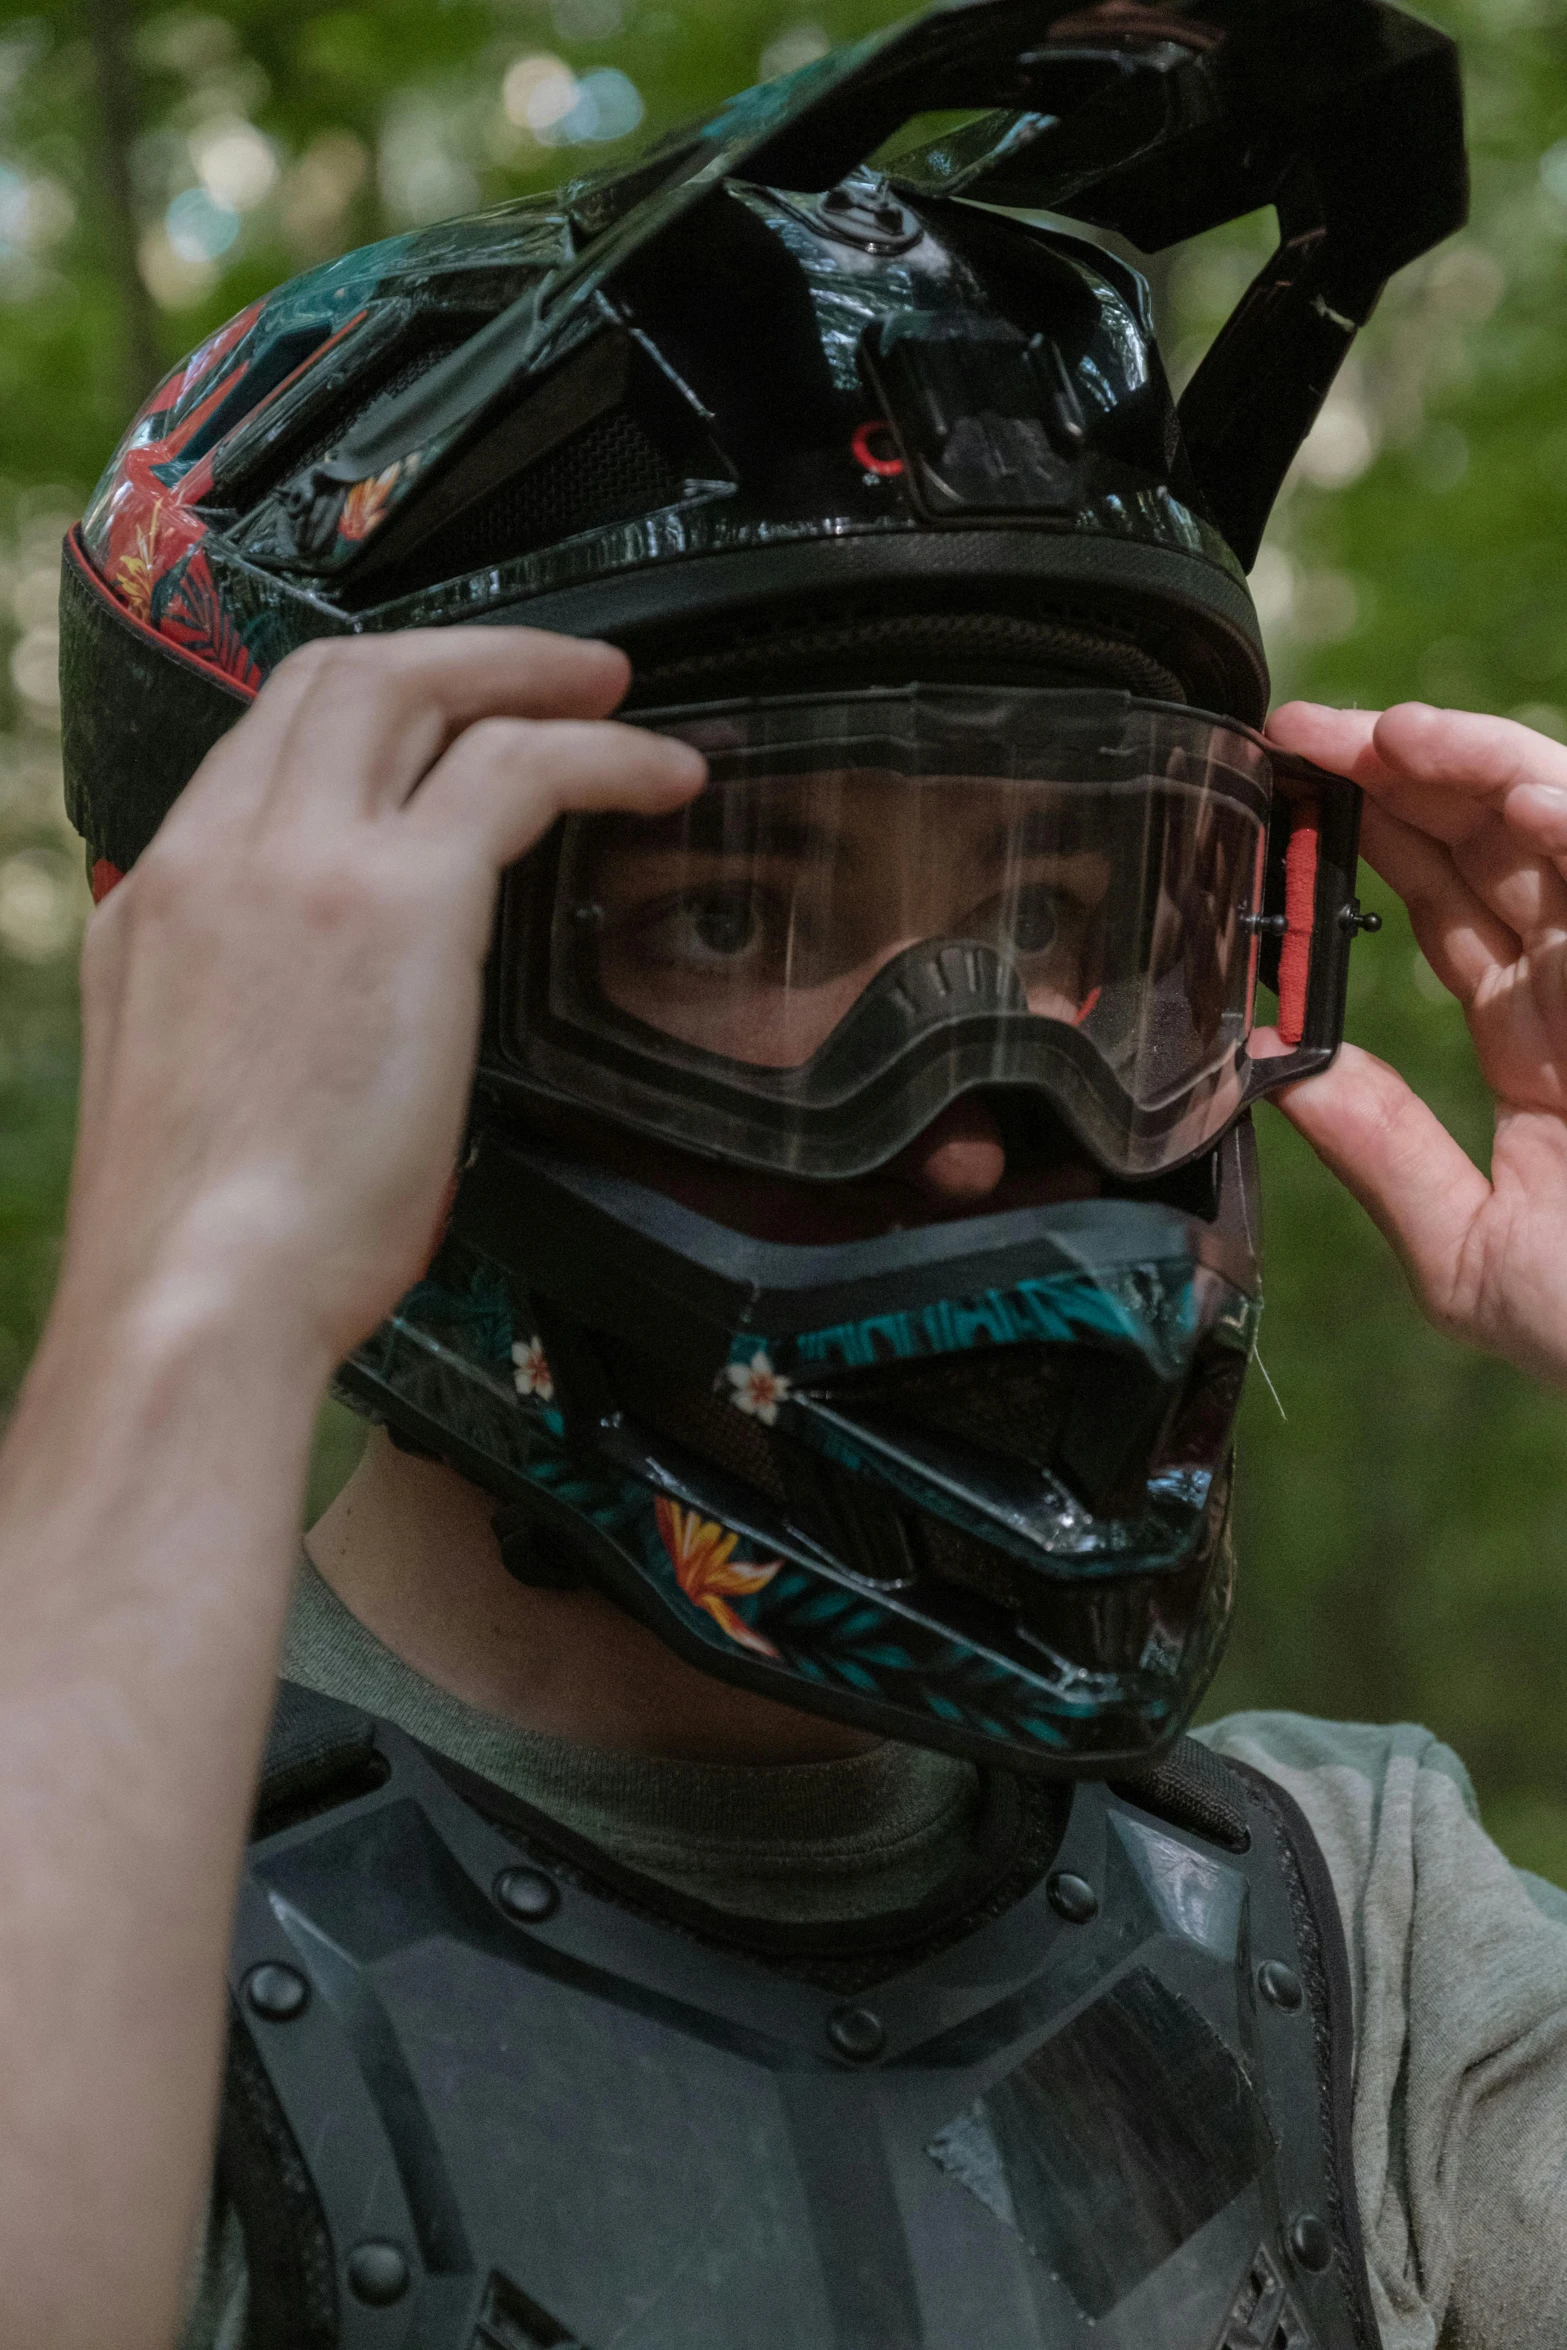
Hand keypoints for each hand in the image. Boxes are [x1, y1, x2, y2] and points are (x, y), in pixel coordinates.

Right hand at [65, 627, 703, 1371]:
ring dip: (528, 671)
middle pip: (337, 677)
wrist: (196, 1299)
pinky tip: (661, 777)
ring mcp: (302, 861)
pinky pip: (517, 767)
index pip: (265, 740)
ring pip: (416, 686)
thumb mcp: (194, 1091)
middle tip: (552, 673)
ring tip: (611, 696)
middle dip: (454, 654)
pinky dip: (600, 754)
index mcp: (162, 896)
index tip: (442, 719)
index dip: (369, 705)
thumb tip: (314, 1010)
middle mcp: (218, 852)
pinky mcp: (401, 899)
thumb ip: (242, 1009)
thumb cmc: (209, 1245)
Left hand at [1264, 698, 1566, 1385]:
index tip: (1287, 800)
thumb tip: (1274, 1069)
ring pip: (1564, 835)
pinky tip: (1514, 799)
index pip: (1451, 916)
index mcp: (1544, 1047)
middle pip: (1498, 849)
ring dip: (1479, 771)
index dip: (1374, 848)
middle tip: (1303, 734)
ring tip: (1386, 735)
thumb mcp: (1467, 1252)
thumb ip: (1382, 1153)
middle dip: (1404, 779)